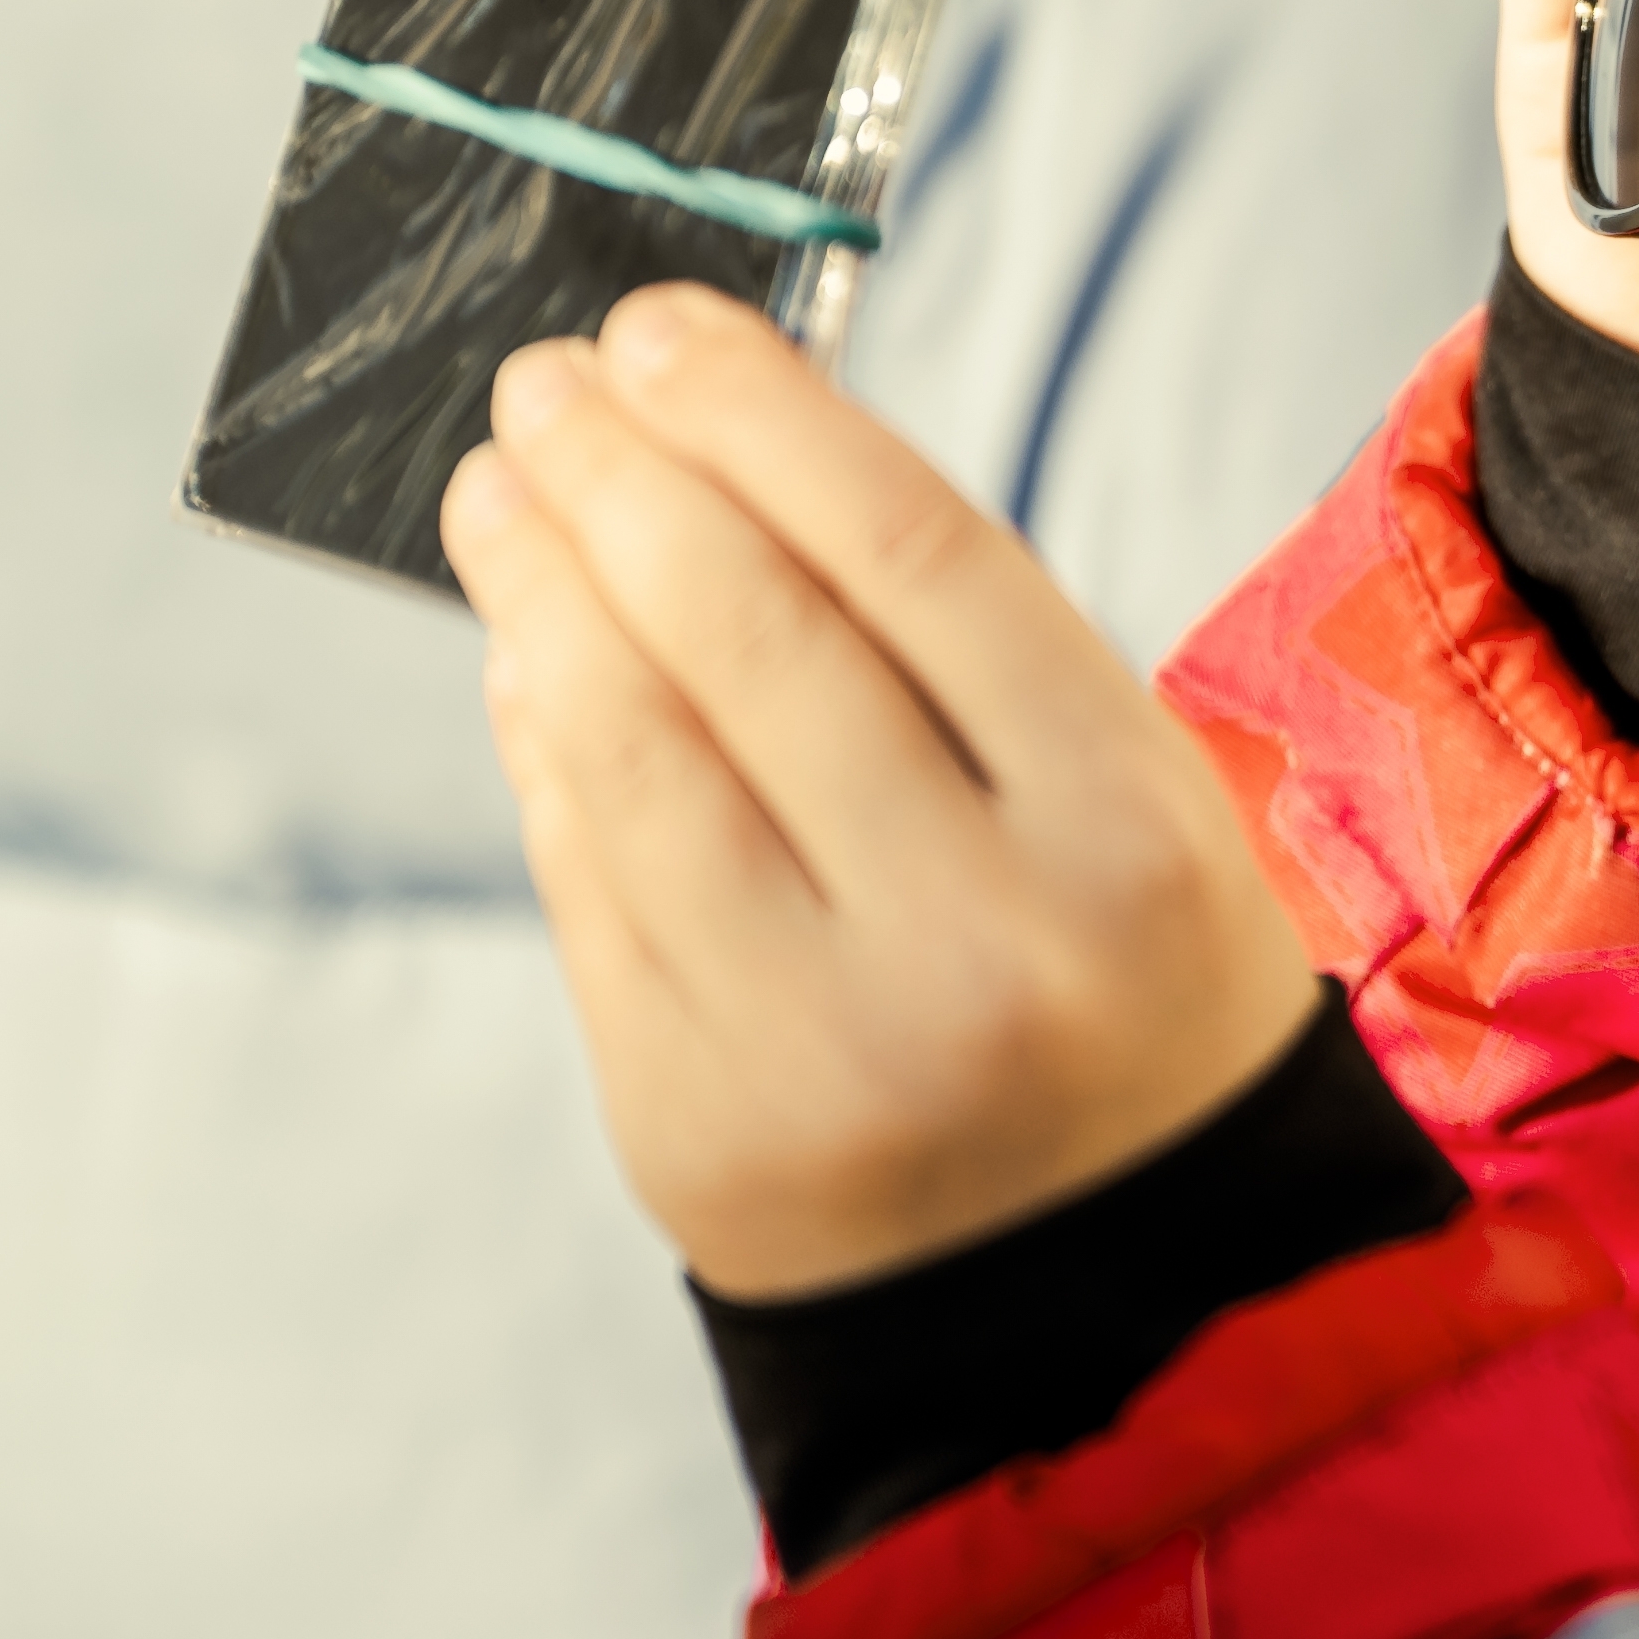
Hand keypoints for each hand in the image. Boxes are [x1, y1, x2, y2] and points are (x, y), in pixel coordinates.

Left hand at [441, 284, 1317, 1298]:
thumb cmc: (1135, 1000)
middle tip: (547, 382)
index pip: (920, 559)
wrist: (1140, 1311)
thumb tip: (714, 471)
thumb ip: (962, 660)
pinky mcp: (692, 1125)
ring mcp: (820, 1044)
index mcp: (1127, 837)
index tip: (665, 327)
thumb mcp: (1140, 815)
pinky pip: (590, 889)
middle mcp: (977, 938)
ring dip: (542, 593)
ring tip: (498, 491)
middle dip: (625, 477)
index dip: (768, 418)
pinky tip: (528, 659)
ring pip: (635, 758)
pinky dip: (547, 752)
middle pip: (756, 638)